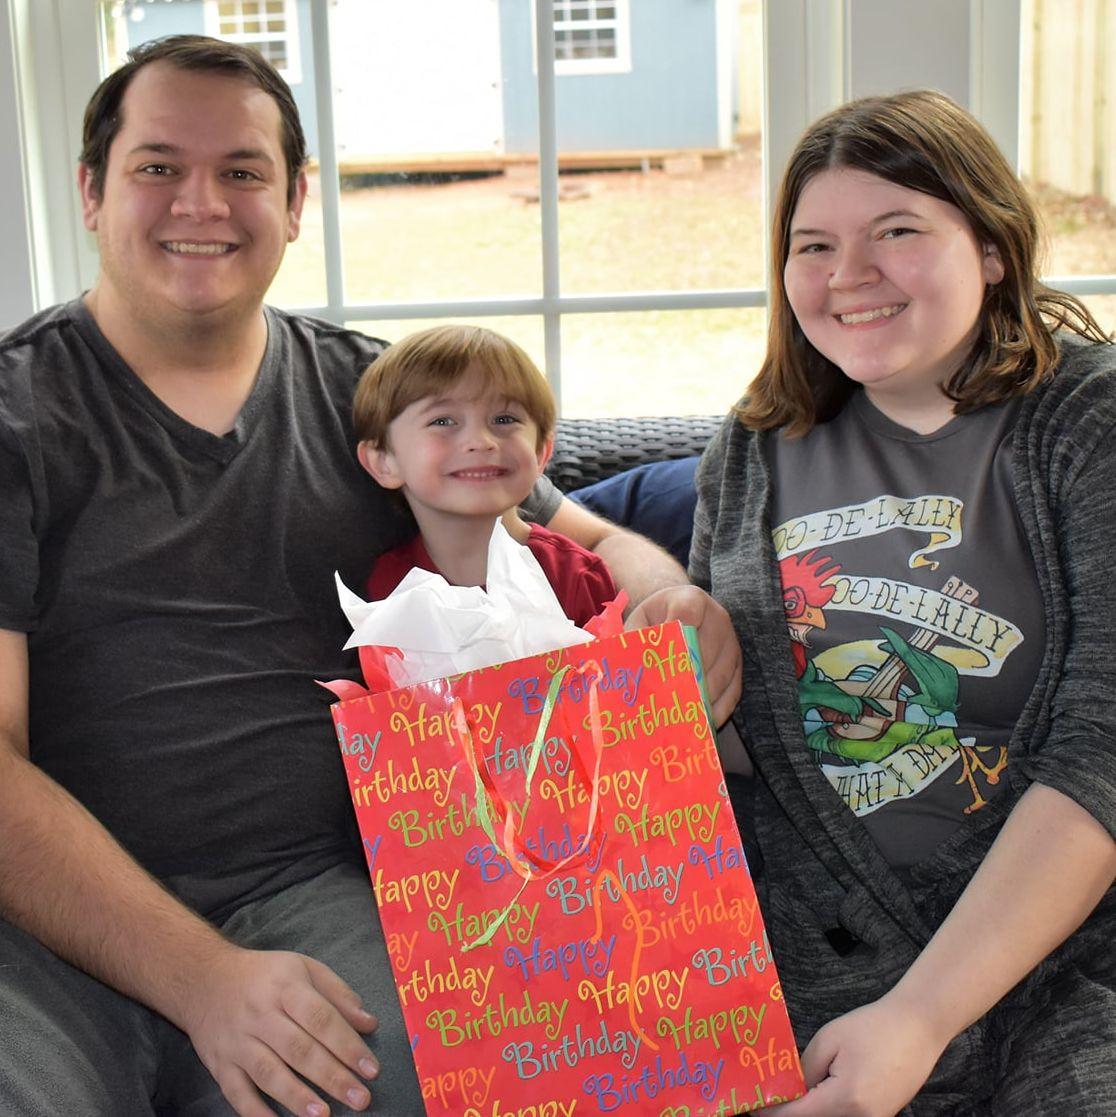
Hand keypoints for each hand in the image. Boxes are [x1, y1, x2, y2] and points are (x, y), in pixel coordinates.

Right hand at [179, 943, 379, 1116]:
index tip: (371, 1069)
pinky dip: (255, 1112)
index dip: (347, 1045)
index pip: (321, 1018)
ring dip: (297, 1097)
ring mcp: (238, 1042)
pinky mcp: (219, 1064)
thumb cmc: (265, 975)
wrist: (204, 978)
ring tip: (325, 1115)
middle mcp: (261, 1015)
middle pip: (299, 1050)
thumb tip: (369, 1024)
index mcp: (286, 987)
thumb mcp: (304, 968)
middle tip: (360, 1098)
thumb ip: (338, 995)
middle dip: (332, 1077)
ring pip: (269, 1073)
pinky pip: (236, 1093)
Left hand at [626, 585, 741, 724]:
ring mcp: (732, 642)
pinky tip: (701, 722)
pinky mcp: (739, 664)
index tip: (662, 663)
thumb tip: (633, 670)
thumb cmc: (655, 621)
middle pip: (707, 650)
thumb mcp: (640, 622)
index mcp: (690, 599)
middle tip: (669, 702)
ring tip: (683, 716)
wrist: (678, 613)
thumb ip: (634, 640)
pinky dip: (718, 709)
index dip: (675, 639)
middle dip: (687, 678)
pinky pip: (733, 691)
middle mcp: (718, 617)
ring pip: (721, 674)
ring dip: (702, 698)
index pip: (687, 614)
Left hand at [766, 997, 948, 1116]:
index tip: (752, 1107)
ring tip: (791, 1091)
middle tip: (769, 1097)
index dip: (772, 1112)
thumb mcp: (829, 1040)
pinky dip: (827, 1109)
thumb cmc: (873, 1027)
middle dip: (789, 1111)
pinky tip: (815, 1092)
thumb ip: (805, 1069)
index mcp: (845, 1099)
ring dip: (809, 1110)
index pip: (798, 1115)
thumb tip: (787, 1091)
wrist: (917, 1027)